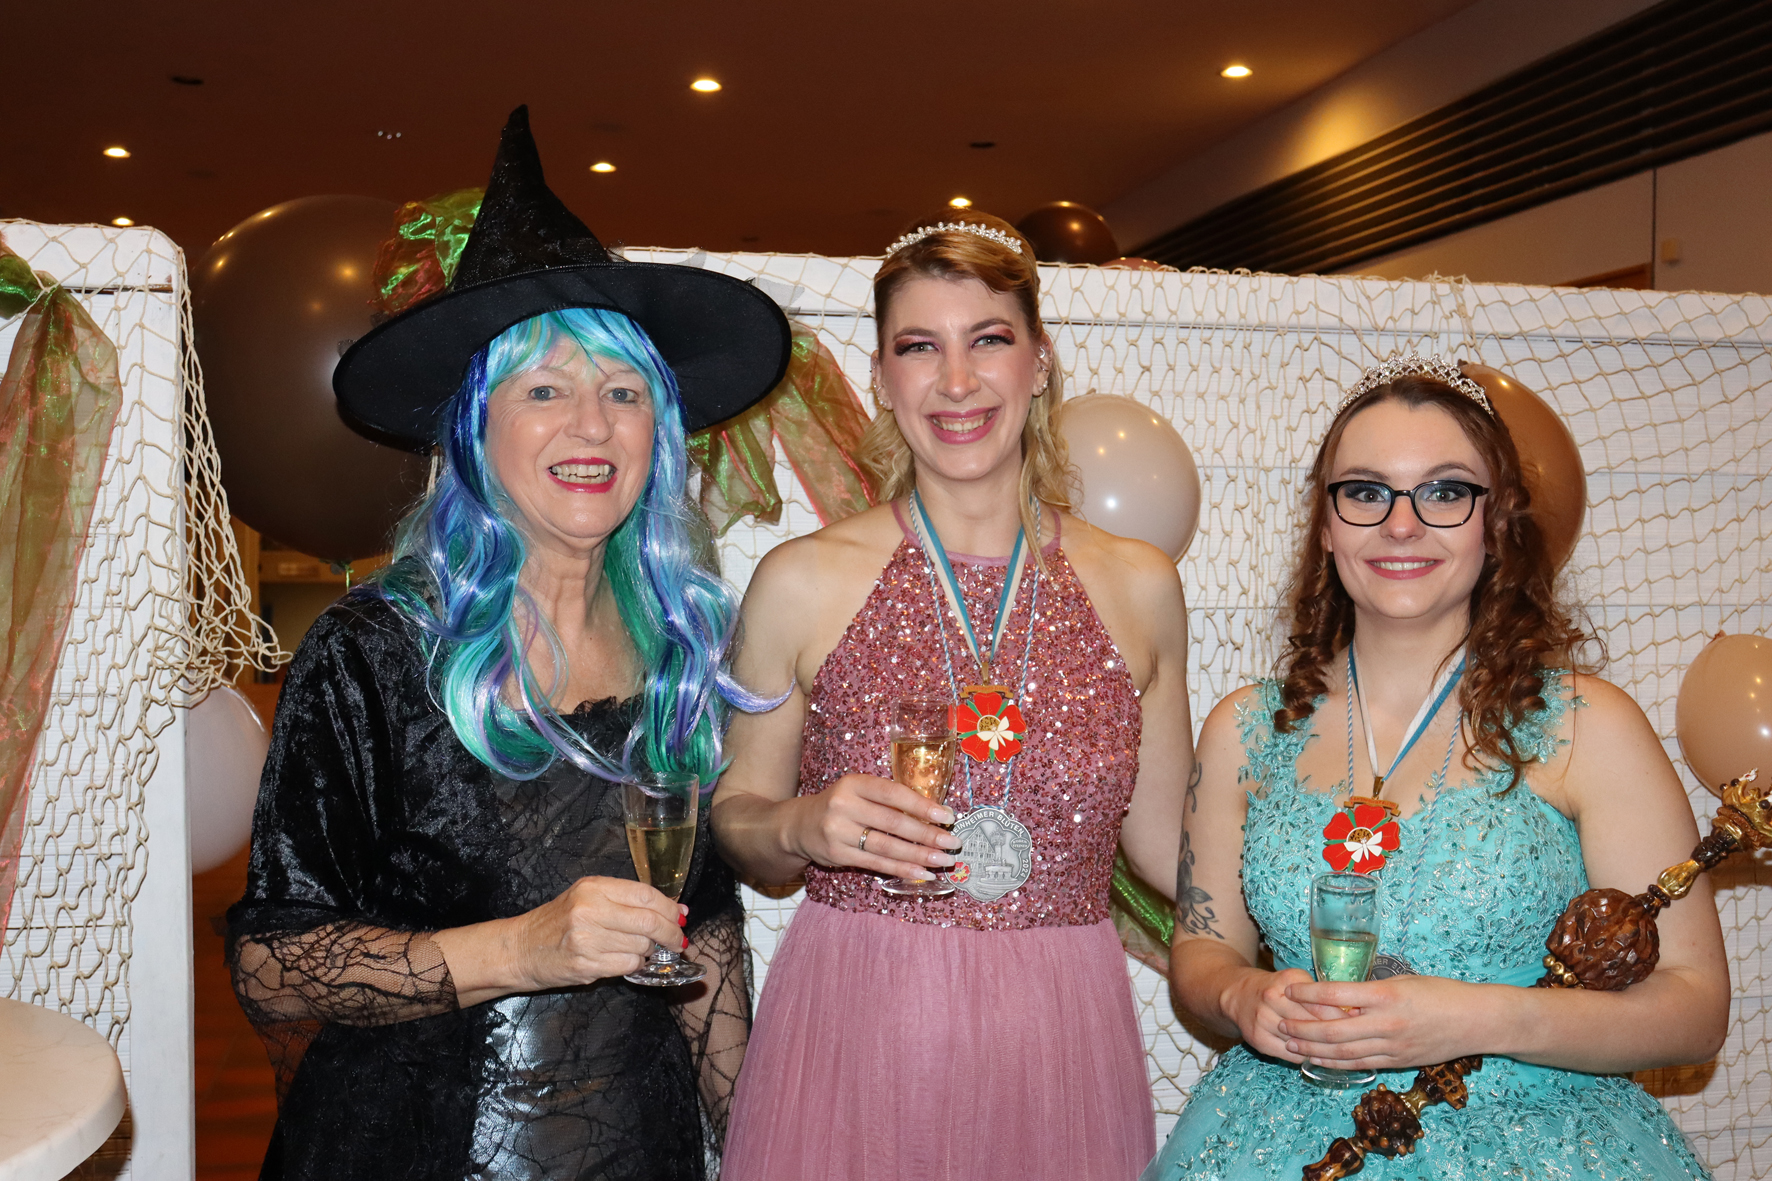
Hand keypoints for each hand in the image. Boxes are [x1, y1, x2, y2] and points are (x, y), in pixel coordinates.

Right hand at [504, 875, 686, 989]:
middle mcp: (590, 910)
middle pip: (649, 921)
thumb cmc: (557, 922)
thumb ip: (628, 901)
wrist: (520, 949)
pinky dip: (635, 965)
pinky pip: (628, 966)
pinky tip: (626, 960)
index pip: (645, 895)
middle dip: (671, 933)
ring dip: (650, 951)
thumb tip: (677, 910)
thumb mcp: (588, 898)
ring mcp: (587, 939)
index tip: (681, 917)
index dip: (669, 908)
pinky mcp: (586, 965)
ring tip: (641, 949)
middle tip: (678, 941)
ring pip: (642, 946)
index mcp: (594, 887)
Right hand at [789, 772, 960, 881]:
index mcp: (854, 783)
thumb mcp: (859, 791)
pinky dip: (901, 869)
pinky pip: (876, 863)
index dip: (922, 805)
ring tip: (943, 860)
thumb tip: (933, 815)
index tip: (947, 815)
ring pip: (886, 846)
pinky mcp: (837, 854)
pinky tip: (921, 872)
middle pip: (893, 822)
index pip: (893, 793)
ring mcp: (838, 831)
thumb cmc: (842, 806)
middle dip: (927, 834)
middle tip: (952, 842)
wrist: (800, 825)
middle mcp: (844, 805)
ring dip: (919, 855)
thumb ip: (888, 799)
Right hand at [1220, 967, 1348, 1062]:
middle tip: (1358, 1042)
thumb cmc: (1277, 988)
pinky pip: (1291, 1054)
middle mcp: (1272, 999)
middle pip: (1313, 1024)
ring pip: (1302, 1042)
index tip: (1361, 1024)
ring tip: (1343, 1053)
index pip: (1321, 1003)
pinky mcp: (1259, 1040)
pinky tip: (1320, 1057)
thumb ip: (1321, 994)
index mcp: (1288, 982)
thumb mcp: (1297, 981)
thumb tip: (1355, 1012)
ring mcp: (1263, 1021)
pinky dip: (1307, 1057)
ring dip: (1323, 1050)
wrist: (1238, 995)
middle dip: (1337, 1035)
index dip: (1343, 1016)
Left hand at [1280, 975, 1489, 1070]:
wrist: (1476, 1021)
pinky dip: (1335, 1063)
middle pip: (1333, 1029)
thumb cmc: (1440, 993)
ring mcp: (1392, 1046)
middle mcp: (1386, 1023)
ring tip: (1289, 1043)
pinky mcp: (1398, 1062)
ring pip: (1343, 1052)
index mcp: (1386, 995)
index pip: (1336, 994)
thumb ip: (1370, 990)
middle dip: (1302, 1027)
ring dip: (1312, 1049)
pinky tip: (1318, 1060)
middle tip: (1280, 1021)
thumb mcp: (1403, 981)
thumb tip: (1338, 994)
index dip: (1308, 993)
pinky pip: (1360, 1065)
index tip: (1290, 989)